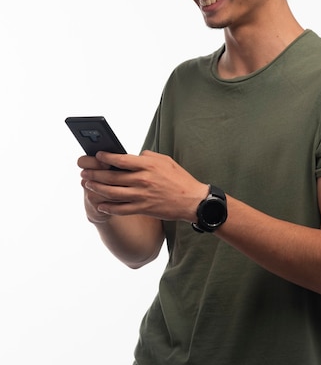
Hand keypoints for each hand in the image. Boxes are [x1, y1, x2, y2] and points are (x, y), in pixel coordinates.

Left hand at [79, 150, 207, 221]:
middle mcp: (142, 180)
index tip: (97, 155)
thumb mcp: (166, 160)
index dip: (106, 157)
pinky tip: (100, 204)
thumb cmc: (179, 178)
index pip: (121, 160)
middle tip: (85, 171)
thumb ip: (147, 156)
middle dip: (95, 173)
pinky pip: (121, 209)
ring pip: (113, 193)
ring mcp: (142, 196)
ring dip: (97, 188)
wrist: (192, 200)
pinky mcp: (143, 209)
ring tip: (88, 184)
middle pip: (112, 177)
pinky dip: (108, 207)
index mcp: (148, 165)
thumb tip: (134, 155)